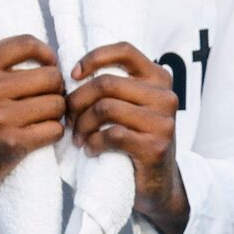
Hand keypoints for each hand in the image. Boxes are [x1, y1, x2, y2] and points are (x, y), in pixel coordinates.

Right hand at [0, 35, 67, 199]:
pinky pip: (55, 129)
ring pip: (57, 104)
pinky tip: (40, 134)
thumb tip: (38, 55)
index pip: (25, 44)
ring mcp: (0, 118)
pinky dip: (53, 132)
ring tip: (43, 117)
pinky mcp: (13, 144)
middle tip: (47, 97)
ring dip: (55, 112)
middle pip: (51, 76)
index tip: (49, 65)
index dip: (46, 53)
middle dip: (55, 88)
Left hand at [69, 43, 188, 233]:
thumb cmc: (134, 139)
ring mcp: (163, 121)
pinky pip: (111, 135)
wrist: (158, 182)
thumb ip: (113, 86)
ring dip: (82, 125)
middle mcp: (166, 96)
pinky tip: (91, 150)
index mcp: (159, 79)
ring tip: (77, 138)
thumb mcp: (130, 105)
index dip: (94, 58)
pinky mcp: (155, 146)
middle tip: (67, 119)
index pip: (125, 50)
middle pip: (106, 83)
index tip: (73, 75)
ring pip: (105, 108)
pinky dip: (93, 143)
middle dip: (77, 101)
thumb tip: (69, 74)